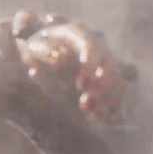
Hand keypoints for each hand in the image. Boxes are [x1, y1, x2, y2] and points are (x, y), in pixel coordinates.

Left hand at [10, 11, 132, 123]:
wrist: (43, 57)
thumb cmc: (38, 50)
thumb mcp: (34, 48)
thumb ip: (43, 51)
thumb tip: (58, 57)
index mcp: (77, 35)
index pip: (90, 46)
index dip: (89, 66)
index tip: (81, 85)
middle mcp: (97, 47)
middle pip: (110, 64)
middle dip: (102, 85)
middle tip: (84, 101)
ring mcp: (105, 64)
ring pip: (117, 80)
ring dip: (107, 98)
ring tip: (87, 110)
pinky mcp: (108, 80)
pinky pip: (118, 93)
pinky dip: (111, 107)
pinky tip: (95, 118)